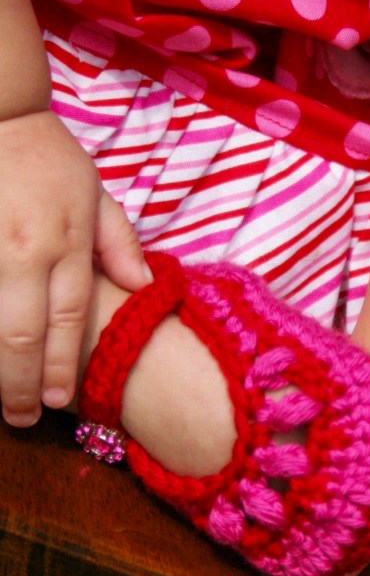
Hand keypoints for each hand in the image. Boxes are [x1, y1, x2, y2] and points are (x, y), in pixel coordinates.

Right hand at [0, 109, 150, 426]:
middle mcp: (26, 251)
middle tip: (22, 419)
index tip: (59, 401)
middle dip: (22, 383)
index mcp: (67, 241)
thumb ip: (119, 243)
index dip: (61, 365)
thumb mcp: (95, 192)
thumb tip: (143, 286)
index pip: (69, 318)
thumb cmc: (47, 156)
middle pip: (24, 332)